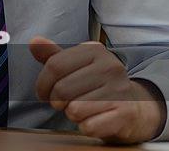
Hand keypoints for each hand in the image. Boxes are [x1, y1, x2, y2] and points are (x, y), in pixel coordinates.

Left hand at [29, 36, 165, 143]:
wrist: (134, 105)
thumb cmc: (97, 85)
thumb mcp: (76, 66)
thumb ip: (53, 56)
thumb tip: (34, 42)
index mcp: (95, 50)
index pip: (54, 65)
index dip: (42, 83)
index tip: (44, 92)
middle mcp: (110, 66)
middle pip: (62, 89)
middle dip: (56, 101)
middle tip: (63, 103)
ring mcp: (119, 90)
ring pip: (74, 109)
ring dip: (72, 114)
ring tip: (82, 109)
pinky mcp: (124, 113)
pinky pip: (88, 126)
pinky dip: (86, 127)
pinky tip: (94, 119)